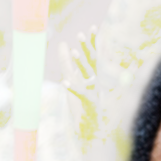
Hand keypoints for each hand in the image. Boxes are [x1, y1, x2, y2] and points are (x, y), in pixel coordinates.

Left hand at [60, 28, 98, 142]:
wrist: (91, 133)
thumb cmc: (82, 106)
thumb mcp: (72, 82)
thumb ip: (67, 63)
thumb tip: (63, 44)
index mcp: (95, 77)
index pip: (95, 57)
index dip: (93, 43)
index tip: (93, 27)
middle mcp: (97, 83)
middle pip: (94, 63)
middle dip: (88, 48)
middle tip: (82, 34)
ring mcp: (96, 93)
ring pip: (89, 76)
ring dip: (81, 64)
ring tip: (74, 53)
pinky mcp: (91, 105)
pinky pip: (82, 94)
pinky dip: (74, 88)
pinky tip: (65, 82)